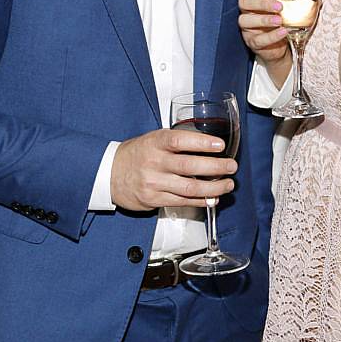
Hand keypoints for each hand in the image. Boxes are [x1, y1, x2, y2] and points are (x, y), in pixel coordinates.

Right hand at [110, 129, 236, 211]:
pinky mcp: (154, 199)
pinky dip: (201, 201)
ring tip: (227, 184)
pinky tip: (212, 198)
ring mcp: (154, 183)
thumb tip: (208, 144)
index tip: (220, 145)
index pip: (180, 141)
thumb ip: (176, 142)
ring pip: (189, 188)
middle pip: (190, 166)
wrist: (109, 174)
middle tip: (231, 166)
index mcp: (155, 143)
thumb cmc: (136, 154)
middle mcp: (155, 162)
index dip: (202, 142)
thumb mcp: (153, 139)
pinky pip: (182, 201)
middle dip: (216, 167)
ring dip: (213, 188)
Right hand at [238, 0, 290, 83]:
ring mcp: (248, 28)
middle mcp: (248, 12)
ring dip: (264, 19)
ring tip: (280, 20)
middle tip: (279, 6)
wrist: (281, 48)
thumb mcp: (290, 10)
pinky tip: (283, 32)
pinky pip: (258, 39)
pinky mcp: (252, 42)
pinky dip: (271, 35)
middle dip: (261, 2)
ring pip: (245, 21)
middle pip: (244, 2)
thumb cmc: (284, 23)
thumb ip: (298, 1)